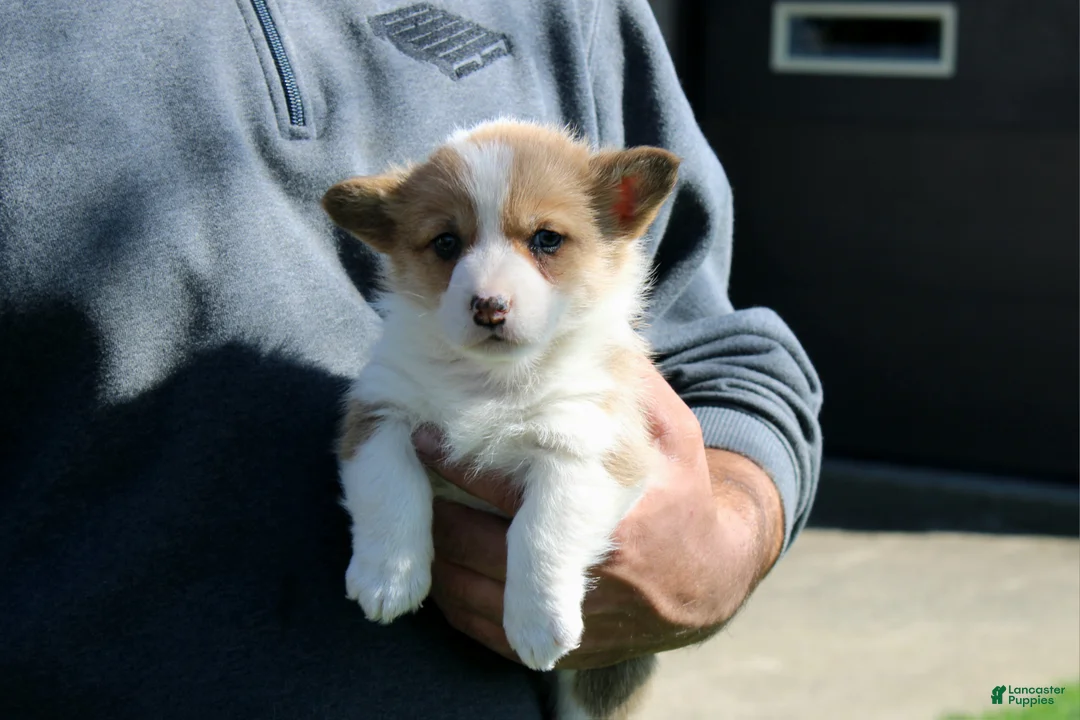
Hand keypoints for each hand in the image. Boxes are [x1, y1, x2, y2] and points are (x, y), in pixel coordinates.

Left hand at [412, 364, 784, 668]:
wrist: (712, 575)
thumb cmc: (680, 486)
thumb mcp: (668, 428)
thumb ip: (627, 382)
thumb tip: (588, 323)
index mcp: (619, 511)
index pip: (510, 493)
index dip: (454, 463)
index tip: (422, 433)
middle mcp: (598, 574)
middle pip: (476, 549)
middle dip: (434, 510)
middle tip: (409, 471)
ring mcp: (580, 620)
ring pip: (470, 594)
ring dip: (436, 554)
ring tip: (420, 510)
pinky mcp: (564, 650)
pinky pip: (482, 630)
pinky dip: (452, 595)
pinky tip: (444, 557)